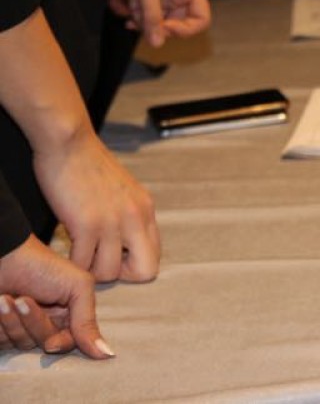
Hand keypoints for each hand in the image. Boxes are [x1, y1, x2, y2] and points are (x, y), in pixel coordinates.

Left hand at [0, 236, 112, 357]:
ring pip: (21, 344)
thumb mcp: (77, 287)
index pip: (71, 340)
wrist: (2, 255)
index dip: (62, 344)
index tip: (52, 343)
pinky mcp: (1, 328)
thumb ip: (88, 321)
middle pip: (44, 343)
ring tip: (5, 299)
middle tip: (24, 300)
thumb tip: (107, 354)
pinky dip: (0, 326)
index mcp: (69, 310)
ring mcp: (21, 324)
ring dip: (12, 323)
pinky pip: (1, 343)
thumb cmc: (40, 266)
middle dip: (34, 324)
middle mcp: (47, 319)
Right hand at [33, 127, 159, 282]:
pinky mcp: (87, 223)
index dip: (132, 266)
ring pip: (110, 273)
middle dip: (120, 275)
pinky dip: (72, 263)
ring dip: (91, 270)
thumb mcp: (123, 190)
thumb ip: (130, 215)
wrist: (70, 143)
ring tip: (79, 253)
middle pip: (146, 271)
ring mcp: (113, 221)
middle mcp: (136, 217)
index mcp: (146, 209)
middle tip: (98, 262)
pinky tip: (66, 249)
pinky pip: (83, 263)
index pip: (156, 257)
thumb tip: (127, 243)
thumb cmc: (89, 165)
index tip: (112, 257)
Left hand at [111, 0, 210, 46]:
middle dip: (153, 23)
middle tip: (137, 16)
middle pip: (174, 23)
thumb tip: (157, 43)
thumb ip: (152, 17)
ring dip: (140, 16)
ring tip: (129, 3)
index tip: (162, 28)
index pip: (201, 20)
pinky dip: (132, 10)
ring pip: (156, 19)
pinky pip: (144, 12)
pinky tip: (123, 1)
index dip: (183, 29)